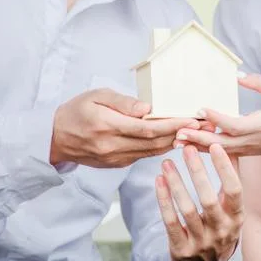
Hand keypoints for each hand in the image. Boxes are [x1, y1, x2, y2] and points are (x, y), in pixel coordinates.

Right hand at [50, 88, 199, 167]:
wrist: (55, 139)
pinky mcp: (118, 164)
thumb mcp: (95, 96)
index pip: (148, 129)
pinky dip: (162, 148)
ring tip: (197, 134)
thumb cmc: (76, 111)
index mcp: (108, 126)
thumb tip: (148, 109)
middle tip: (204, 127)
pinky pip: (145, 156)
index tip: (193, 120)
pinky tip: (175, 140)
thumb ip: (122, 102)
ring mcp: (116, 158)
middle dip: (182, 134)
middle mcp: (114, 146)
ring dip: (176, 143)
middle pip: (155, 143)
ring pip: (153, 152)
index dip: (172, 125)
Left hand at [155, 144, 243, 260]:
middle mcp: (221, 230)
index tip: (214, 145)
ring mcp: (201, 241)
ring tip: (167, 162)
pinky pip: (170, 221)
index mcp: (236, 217)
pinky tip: (159, 181)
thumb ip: (231, 180)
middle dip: (197, 172)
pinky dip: (164, 200)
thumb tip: (230, 148)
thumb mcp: (232, 208)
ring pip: (187, 209)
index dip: (225, 167)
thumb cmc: (220, 227)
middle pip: (209, 199)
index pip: (235, 190)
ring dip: (176, 183)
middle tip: (187, 149)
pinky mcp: (182, 248)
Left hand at [174, 74, 260, 156]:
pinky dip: (204, 149)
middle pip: (220, 143)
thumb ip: (260, 83)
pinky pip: (220, 152)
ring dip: (197, 145)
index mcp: (260, 126)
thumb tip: (237, 76)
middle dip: (199, 138)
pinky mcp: (242, 152)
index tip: (201, 108)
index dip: (217, 118)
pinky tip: (189, 143)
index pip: (234, 125)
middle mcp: (250, 141)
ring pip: (217, 151)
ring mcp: (245, 149)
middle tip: (179, 130)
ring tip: (177, 139)